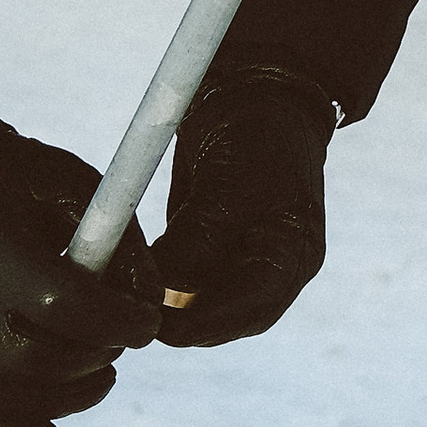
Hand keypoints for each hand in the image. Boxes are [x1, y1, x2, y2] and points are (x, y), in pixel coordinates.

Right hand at [0, 113, 157, 426]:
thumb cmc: (2, 176)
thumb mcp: (67, 181)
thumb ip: (117, 238)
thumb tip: (152, 300)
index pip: (70, 309)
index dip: (121, 322)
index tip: (146, 320)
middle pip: (49, 362)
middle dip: (102, 354)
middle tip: (120, 334)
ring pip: (22, 401)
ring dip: (76, 394)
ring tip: (100, 370)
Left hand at [151, 63, 333, 349]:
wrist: (257, 97)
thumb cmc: (255, 136)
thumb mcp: (228, 184)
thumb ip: (199, 238)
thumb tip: (160, 291)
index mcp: (293, 255)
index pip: (250, 309)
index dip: (203, 325)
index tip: (157, 328)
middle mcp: (276, 269)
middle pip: (229, 318)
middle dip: (185, 325)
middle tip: (136, 319)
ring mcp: (250, 261)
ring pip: (207, 304)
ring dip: (172, 306)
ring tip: (133, 296)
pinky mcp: (223, 250)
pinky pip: (193, 282)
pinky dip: (168, 283)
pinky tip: (141, 275)